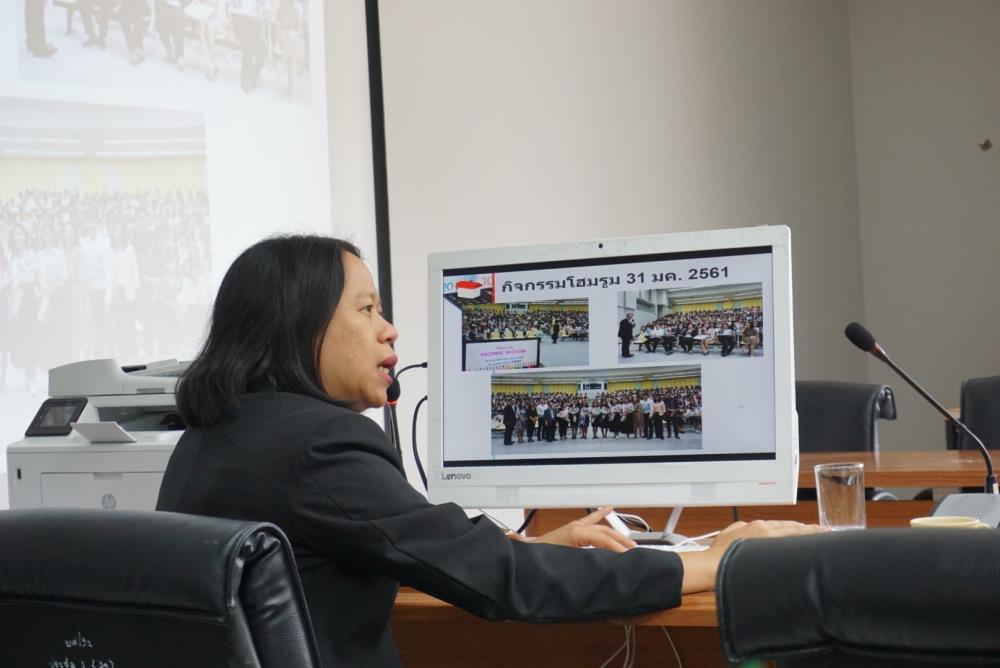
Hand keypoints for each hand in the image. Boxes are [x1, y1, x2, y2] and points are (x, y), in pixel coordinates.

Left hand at [514, 506, 636, 552]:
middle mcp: (576, 528)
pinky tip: (609, 508)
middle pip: (605, 532)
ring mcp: (575, 527)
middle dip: (621, 541)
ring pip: (601, 527)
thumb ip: (574, 559)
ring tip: (629, 542)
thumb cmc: (537, 557)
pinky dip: (600, 514)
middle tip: (634, 552)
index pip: (602, 538)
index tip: (627, 557)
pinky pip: (590, 520)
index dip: (616, 547)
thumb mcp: (557, 560)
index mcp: (575, 533)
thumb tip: (583, 557)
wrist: (523, 552)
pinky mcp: (572, 530)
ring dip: (615, 534)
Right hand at [678, 520, 826, 593]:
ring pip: (796, 534)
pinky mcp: (770, 551)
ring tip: (826, 535)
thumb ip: (743, 528)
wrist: (713, 564)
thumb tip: (750, 528)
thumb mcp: (730, 532)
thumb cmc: (719, 552)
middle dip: (811, 529)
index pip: (785, 525)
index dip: (800, 527)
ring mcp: (769, 540)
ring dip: (811, 534)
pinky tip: (814, 545)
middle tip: (826, 531)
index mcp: (758, 526)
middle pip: (794, 528)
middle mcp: (766, 530)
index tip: (811, 528)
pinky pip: (791, 545)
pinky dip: (804, 542)